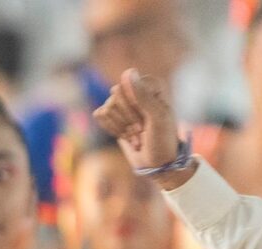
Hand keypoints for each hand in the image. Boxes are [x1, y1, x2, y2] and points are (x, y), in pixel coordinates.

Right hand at [93, 69, 189, 188]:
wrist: (158, 163)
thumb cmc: (162, 141)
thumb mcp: (157, 119)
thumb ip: (142, 95)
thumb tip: (128, 72)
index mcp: (152, 85)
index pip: (126, 88)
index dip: (132, 109)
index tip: (145, 124)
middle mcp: (137, 90)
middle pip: (114, 98)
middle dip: (125, 120)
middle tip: (140, 131)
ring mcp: (124, 102)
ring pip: (106, 108)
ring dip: (120, 128)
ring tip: (135, 136)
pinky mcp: (114, 115)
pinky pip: (99, 115)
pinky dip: (111, 129)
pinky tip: (125, 136)